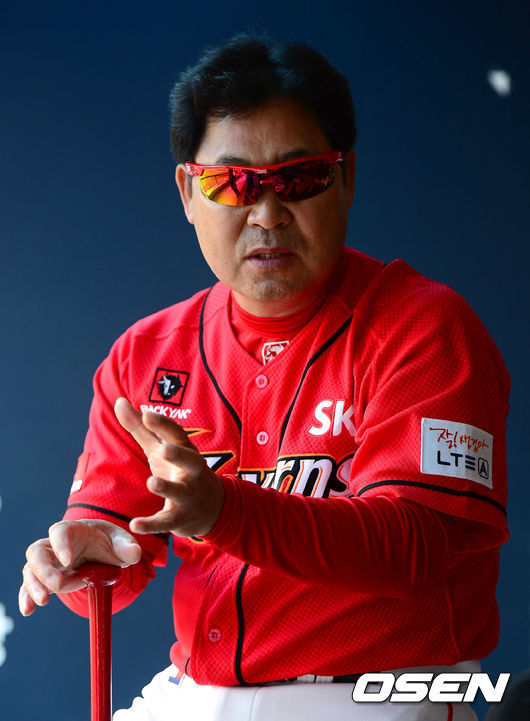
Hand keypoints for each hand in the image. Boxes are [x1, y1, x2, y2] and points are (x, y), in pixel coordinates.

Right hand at [19, 519, 140, 615]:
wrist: (101, 553)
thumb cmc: (108, 542)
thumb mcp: (120, 541)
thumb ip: (127, 546)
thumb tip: (135, 553)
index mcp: (73, 530)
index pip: (60, 532)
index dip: (61, 544)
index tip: (68, 560)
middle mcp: (55, 545)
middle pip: (38, 551)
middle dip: (44, 569)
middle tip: (57, 585)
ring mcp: (48, 563)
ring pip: (31, 570)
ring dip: (34, 585)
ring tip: (44, 600)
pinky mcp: (45, 579)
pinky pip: (29, 587)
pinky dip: (26, 598)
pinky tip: (28, 610)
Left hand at [114, 397, 224, 537]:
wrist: (212, 507)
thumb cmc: (179, 469)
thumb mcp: (160, 447)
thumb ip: (140, 427)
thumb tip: (119, 401)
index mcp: (185, 450)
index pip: (177, 435)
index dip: (163, 425)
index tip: (147, 415)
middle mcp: (191, 471)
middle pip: (189, 461)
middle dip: (178, 455)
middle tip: (164, 449)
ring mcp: (189, 495)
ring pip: (179, 492)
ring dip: (167, 488)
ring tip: (151, 482)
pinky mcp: (181, 517)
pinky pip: (167, 521)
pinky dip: (152, 524)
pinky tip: (134, 525)